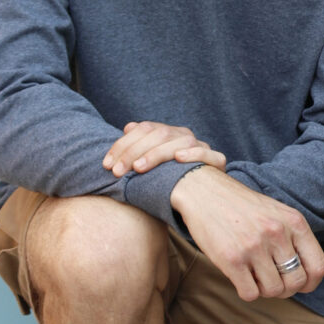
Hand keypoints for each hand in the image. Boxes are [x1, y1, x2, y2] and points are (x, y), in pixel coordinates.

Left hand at [104, 121, 226, 176]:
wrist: (201, 196)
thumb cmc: (169, 181)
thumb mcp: (150, 165)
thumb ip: (139, 147)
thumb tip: (128, 127)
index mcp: (169, 133)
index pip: (145, 128)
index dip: (123, 144)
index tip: (106, 164)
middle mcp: (185, 136)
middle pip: (160, 134)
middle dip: (134, 152)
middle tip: (117, 171)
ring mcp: (202, 147)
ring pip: (181, 142)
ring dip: (157, 154)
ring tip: (139, 168)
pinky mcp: (217, 161)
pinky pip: (207, 154)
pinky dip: (193, 154)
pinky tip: (179, 158)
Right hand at [169, 167, 323, 300]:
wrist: (205, 192)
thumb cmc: (243, 208)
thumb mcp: (278, 214)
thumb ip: (295, 239)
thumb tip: (306, 277)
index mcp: (295, 222)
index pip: (319, 266)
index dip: (311, 282)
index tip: (300, 283)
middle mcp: (277, 233)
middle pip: (296, 282)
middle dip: (286, 289)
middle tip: (272, 280)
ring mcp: (254, 246)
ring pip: (274, 291)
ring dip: (265, 290)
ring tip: (255, 275)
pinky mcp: (231, 258)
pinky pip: (250, 294)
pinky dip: (247, 291)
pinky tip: (242, 277)